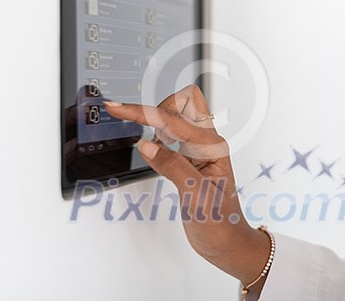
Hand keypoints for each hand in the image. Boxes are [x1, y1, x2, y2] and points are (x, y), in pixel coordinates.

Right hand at [105, 85, 270, 295]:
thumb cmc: (221, 223)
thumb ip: (172, 166)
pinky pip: (172, 135)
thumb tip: (147, 145)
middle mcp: (206, 144)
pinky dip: (157, 136)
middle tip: (145, 130)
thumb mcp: (196, 195)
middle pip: (183, 102)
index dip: (141, 112)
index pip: (171, 120)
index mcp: (212, 147)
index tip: (118, 108)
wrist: (226, 243)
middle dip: (159, 108)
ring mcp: (198, 150)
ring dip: (158, 123)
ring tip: (152, 148)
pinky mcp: (189, 159)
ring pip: (177, 116)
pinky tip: (153, 150)